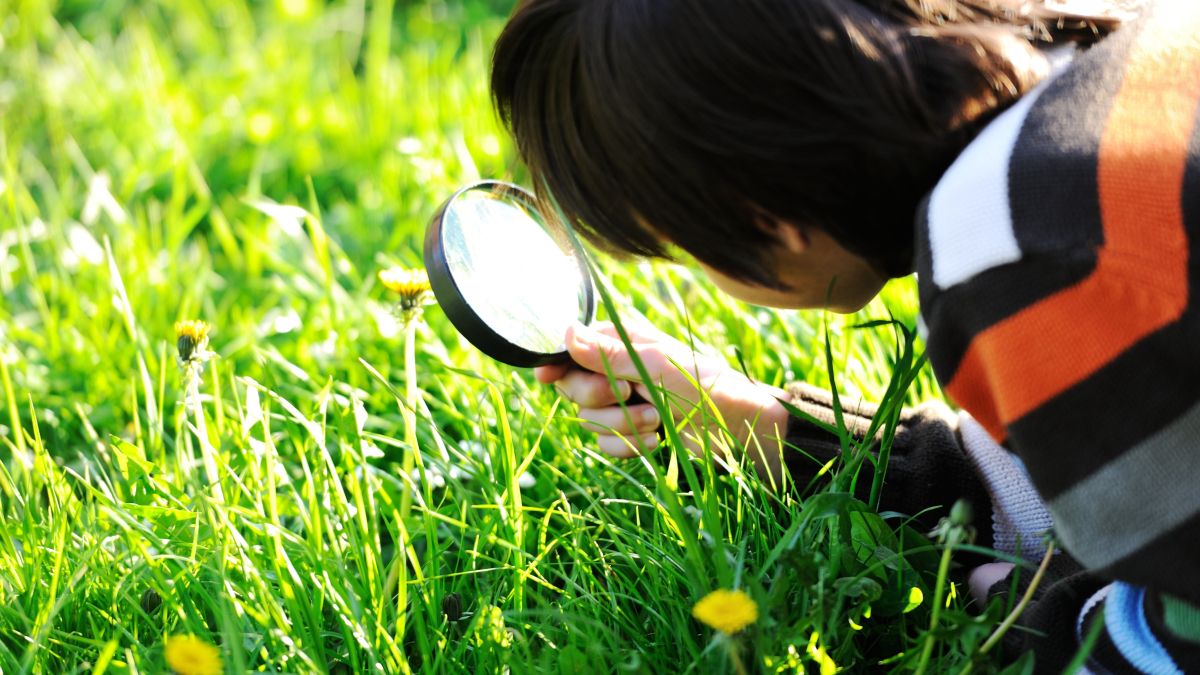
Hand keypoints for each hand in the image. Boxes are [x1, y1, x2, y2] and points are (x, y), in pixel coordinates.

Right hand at [535, 320, 790, 479]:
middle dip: (598, 398)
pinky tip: (654, 441)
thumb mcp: (655, 364)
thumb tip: (566, 333)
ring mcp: (623, 401)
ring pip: (588, 419)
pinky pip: (605, 444)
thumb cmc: (705, 383)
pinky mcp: (631, 431)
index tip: (547, 378)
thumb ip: (607, 354)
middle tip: (630, 395)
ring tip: (656, 420)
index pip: (571, 347)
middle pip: (573, 386)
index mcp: (622, 341)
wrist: (738, 428)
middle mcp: (617, 368)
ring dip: (621, 425)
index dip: (557, 363)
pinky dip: (628, 446)